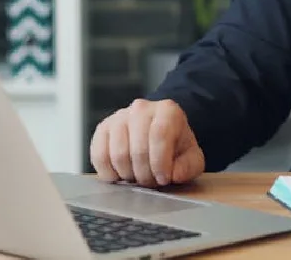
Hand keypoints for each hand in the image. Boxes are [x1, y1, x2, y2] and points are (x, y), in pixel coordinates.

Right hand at [90, 99, 204, 187]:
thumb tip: (174, 174)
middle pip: (137, 148)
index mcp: (167, 110)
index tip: (163, 178)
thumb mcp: (192, 157)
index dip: (160, 163)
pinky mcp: (103, 129)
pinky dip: (109, 173)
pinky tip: (121, 176)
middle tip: (151, 182)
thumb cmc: (175, 146)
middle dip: (144, 174)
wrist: (159, 133)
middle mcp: (141, 109)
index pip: (159, 135)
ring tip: (138, 177)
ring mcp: (119, 117)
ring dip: (128, 175)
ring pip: (117, 154)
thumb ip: (189, 166)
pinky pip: (99, 155)